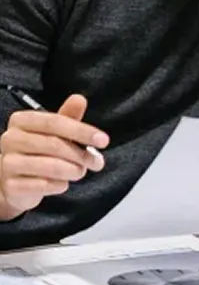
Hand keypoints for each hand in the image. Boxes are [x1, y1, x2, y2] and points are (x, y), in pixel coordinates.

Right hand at [0, 94, 108, 218]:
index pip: (54, 122)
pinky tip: (62, 183)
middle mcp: (10, 139)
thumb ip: (68, 117)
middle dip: (82, 154)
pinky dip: (60, 185)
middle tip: (97, 162)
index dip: (82, 131)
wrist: (15, 181)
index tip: (103, 140)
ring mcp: (8, 163)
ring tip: (79, 171)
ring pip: (50, 166)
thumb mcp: (53, 132)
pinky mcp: (11, 185)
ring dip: (73, 170)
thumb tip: (79, 99)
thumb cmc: (38, 152)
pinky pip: (44, 185)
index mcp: (21, 121)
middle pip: (54, 144)